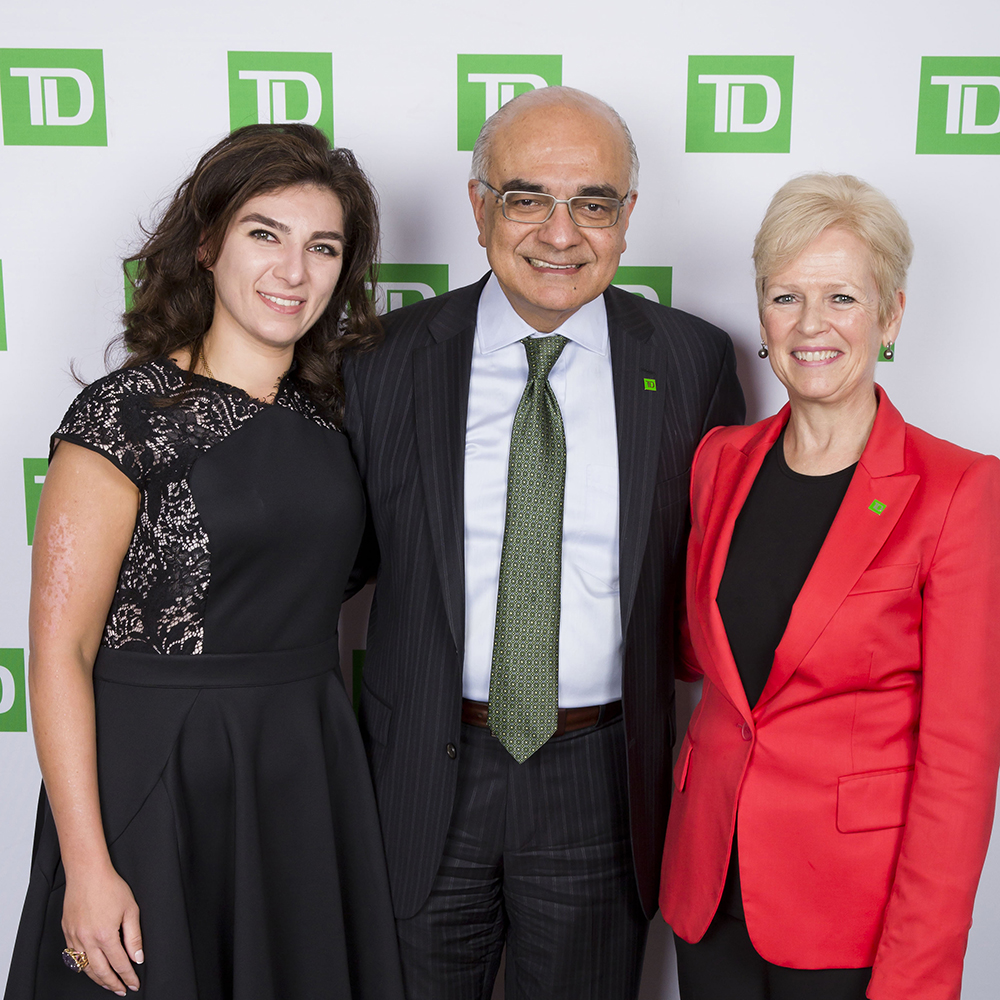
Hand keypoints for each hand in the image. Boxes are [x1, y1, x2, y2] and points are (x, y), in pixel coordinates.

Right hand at [62, 865, 142, 994]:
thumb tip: (138, 958)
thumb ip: (134, 937)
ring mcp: (74, 938)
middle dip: (112, 984)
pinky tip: (91, 968)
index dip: (128, 977)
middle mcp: (87, 940)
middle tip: (122, 990)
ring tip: (109, 983)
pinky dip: (84, 966)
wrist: (87, 873)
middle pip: (100, 972)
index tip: (134, 984)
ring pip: (85, 968)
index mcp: (105, 935)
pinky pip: (74, 957)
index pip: (119, 964)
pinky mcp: (67, 933)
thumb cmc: (110, 887)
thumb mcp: (130, 909)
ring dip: (97, 979)